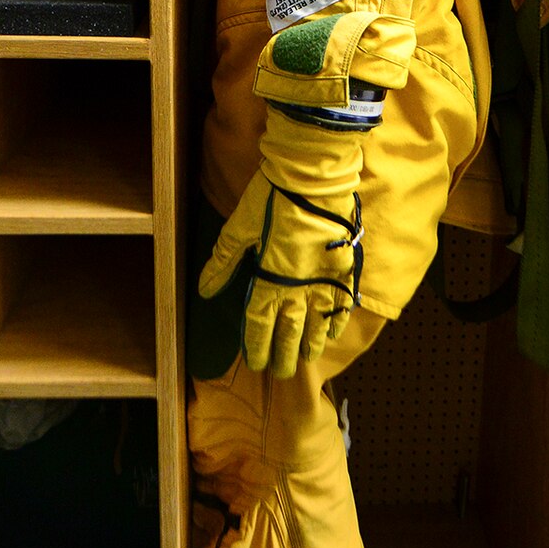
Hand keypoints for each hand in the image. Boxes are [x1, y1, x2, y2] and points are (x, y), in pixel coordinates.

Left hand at [198, 111, 362, 377]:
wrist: (313, 174)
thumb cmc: (271, 196)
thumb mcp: (239, 228)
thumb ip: (223, 263)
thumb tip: (204, 290)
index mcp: (269, 278)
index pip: (259, 322)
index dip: (256, 345)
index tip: (255, 363)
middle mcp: (298, 286)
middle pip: (289, 330)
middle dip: (283, 354)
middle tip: (281, 373)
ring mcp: (324, 279)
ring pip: (317, 323)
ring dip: (310, 344)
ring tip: (307, 360)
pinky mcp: (344, 267)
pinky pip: (342, 303)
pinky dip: (337, 320)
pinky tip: (333, 334)